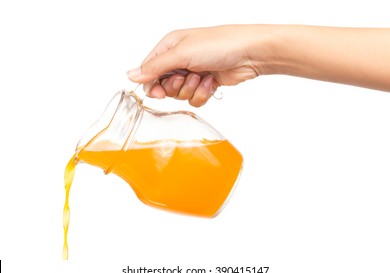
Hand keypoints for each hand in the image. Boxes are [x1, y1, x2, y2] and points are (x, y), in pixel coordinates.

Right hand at [127, 25, 265, 106]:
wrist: (248, 53)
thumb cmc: (218, 44)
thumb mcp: (181, 54)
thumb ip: (155, 67)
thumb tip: (131, 75)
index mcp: (169, 47)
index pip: (149, 71)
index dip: (152, 84)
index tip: (159, 92)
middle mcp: (179, 60)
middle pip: (163, 86)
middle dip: (175, 87)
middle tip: (185, 78)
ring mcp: (192, 73)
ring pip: (179, 95)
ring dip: (191, 89)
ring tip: (203, 77)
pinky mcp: (205, 84)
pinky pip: (194, 99)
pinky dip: (203, 94)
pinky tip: (212, 82)